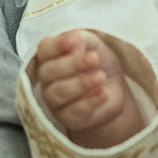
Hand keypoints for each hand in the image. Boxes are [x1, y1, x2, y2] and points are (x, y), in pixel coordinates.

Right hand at [32, 30, 143, 147]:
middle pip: (49, 72)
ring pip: (60, 93)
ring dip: (81, 84)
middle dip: (72, 64)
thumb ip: (81, 39)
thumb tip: (74, 40)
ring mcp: (55, 100)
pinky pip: (75, 111)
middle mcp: (47, 79)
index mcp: (49, 57)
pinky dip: (91, 102)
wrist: (113, 89)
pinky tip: (103, 93)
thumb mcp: (93, 44)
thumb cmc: (97, 63)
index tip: (75, 40)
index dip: (57, 45)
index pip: (44, 49)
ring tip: (101, 77)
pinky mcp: (68, 118)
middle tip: (94, 59)